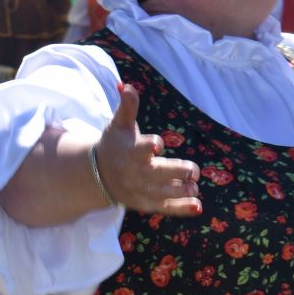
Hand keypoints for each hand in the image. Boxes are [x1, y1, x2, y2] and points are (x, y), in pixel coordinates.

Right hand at [93, 83, 201, 216]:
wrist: (96, 175)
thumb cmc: (114, 145)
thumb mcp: (119, 125)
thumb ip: (127, 107)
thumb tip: (126, 86)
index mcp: (130, 151)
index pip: (139, 149)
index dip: (148, 146)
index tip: (157, 145)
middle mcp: (134, 172)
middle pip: (155, 174)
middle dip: (175, 172)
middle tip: (194, 170)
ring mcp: (139, 190)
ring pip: (161, 193)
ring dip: (180, 192)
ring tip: (195, 188)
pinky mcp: (144, 203)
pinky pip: (164, 207)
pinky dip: (181, 209)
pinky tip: (198, 207)